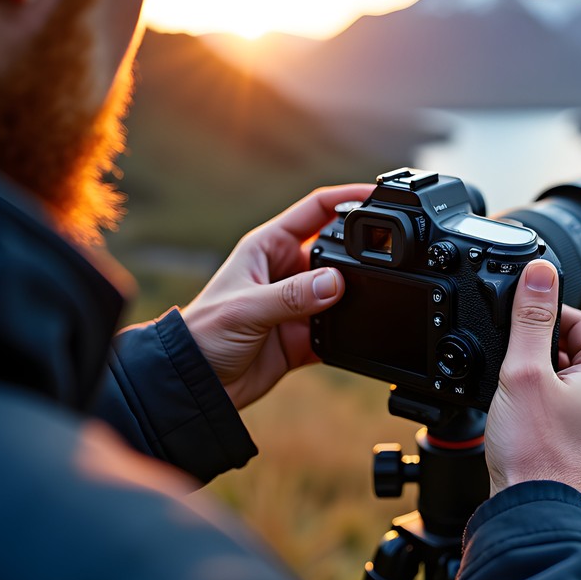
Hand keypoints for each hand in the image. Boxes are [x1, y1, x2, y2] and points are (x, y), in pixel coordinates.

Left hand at [181, 184, 373, 409]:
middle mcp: (287, 271)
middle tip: (384, 260)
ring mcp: (298, 304)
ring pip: (342, 292)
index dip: (346, 198)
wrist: (196, 384)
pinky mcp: (304, 336)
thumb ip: (293, 295)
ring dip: (355, 297)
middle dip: (359, 254)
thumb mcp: (247, 307)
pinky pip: (338, 330)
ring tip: (370, 302)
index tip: (376, 195)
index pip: (315, 211)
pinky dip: (348, 333)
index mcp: (269, 247)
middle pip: (336, 251)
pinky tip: (354, 335)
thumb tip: (336, 283)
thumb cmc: (203, 333)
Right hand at [485, 260, 580, 515]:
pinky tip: (521, 426)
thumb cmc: (535, 452)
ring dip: (543, 385)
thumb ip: (531, 318)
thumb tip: (541, 271)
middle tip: (509, 359)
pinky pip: (568, 421)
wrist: (537, 520)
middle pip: (577, 356)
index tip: (519, 316)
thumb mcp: (524, 372)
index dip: (547, 312)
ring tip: (510, 395)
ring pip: (572, 390)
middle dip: (541, 351)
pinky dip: (545, 415)